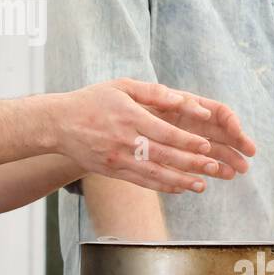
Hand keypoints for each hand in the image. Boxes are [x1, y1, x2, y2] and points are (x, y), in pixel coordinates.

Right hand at [51, 79, 252, 193]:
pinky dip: (162, 187)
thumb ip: (153, 92)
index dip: (187, 141)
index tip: (207, 145)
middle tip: (215, 167)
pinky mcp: (113, 171)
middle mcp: (124, 141)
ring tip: (202, 185)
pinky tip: (179, 188)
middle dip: (192, 163)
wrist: (58, 124)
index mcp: (129, 117)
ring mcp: (118, 159)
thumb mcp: (121, 86)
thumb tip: (181, 100)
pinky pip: (142, 182)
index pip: (165, 132)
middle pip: (164, 155)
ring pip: (154, 174)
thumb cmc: (92, 101)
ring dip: (180, 181)